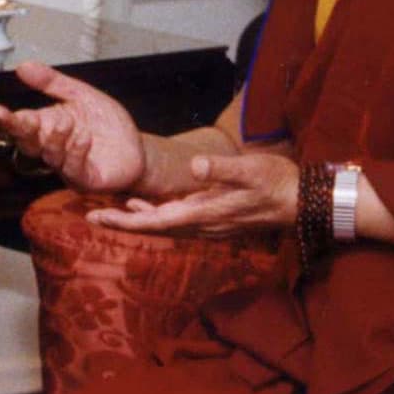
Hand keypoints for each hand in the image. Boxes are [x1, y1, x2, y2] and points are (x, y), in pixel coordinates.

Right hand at [0, 61, 146, 193]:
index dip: (9, 119)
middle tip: (20, 119)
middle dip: (21, 132)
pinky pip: (74, 169)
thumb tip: (22, 67)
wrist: (138, 149)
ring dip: (55, 139)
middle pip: (29, 143)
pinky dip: (77, 152)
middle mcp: (53, 148)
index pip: (22, 124)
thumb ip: (52, 83)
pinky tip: (84, 138)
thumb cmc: (108, 125)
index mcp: (48, 126)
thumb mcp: (82, 95)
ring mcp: (67, 167)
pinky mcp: (85, 180)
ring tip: (67, 122)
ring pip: (50, 156)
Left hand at [85, 149, 298, 236]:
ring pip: (163, 225)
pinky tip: (143, 206)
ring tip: (109, 212)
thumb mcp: (250, 169)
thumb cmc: (277, 182)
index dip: (125, 222)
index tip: (98, 219)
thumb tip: (195, 166)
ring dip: (136, 220)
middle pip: (153, 228)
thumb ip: (221, 168)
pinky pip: (176, 221)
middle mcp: (201, 224)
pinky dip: (154, 215)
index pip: (156, 223)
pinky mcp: (212, 219)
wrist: (302, 202)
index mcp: (204, 213)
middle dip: (122, 223)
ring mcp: (207, 224)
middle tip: (91, 216)